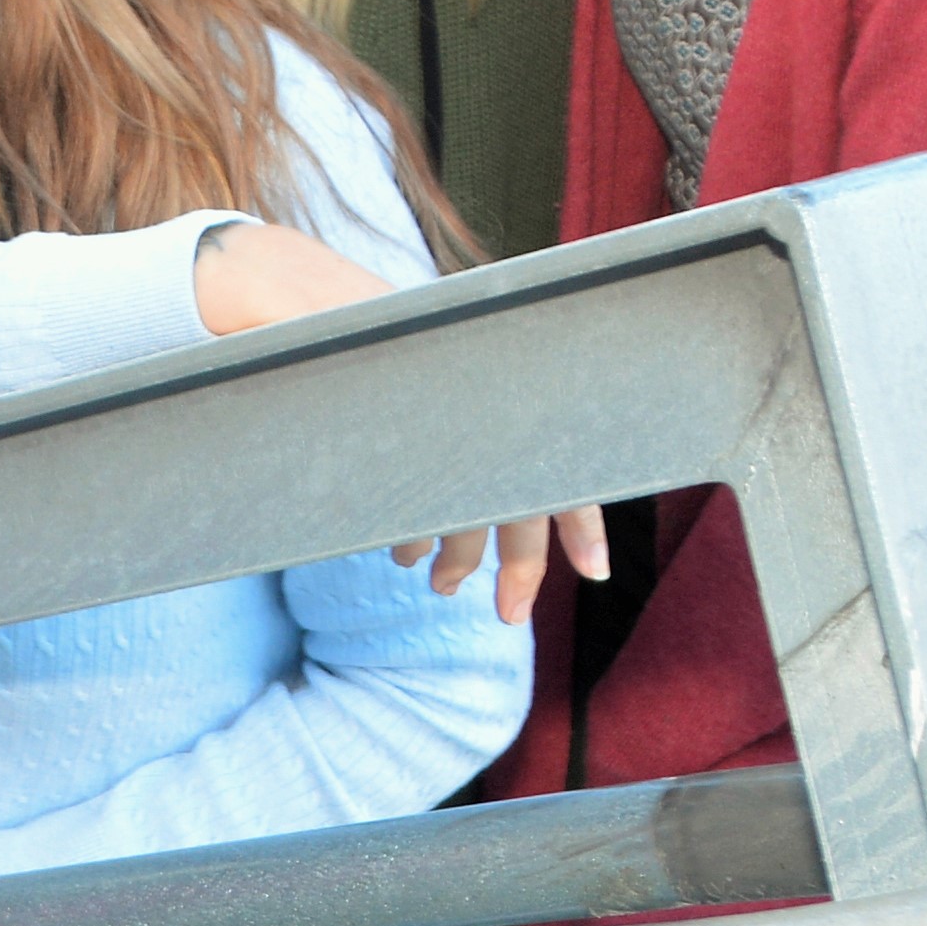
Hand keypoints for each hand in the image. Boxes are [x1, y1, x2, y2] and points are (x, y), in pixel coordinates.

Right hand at [192, 224, 595, 611]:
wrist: (330, 309)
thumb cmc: (405, 345)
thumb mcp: (459, 378)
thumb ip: (491, 419)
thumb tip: (515, 490)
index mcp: (521, 399)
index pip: (571, 469)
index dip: (583, 527)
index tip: (596, 573)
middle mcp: (498, 415)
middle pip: (523, 513)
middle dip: (519, 574)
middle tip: (509, 615)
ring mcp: (453, 429)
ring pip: (469, 518)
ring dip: (454, 562)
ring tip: (439, 580)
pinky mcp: (408, 442)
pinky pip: (423, 508)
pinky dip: (417, 537)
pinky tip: (407, 550)